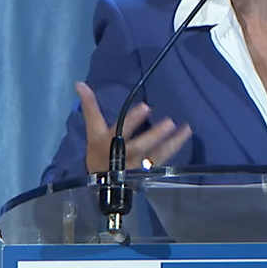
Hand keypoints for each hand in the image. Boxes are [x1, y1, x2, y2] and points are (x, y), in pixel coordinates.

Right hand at [77, 82, 191, 172]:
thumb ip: (90, 107)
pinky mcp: (147, 173)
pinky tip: (185, 136)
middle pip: (139, 146)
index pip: (119, 129)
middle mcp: (122, 155)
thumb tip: (80, 83)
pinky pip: (163, 161)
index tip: (146, 107)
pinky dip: (175, 148)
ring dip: (171, 143)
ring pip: (155, 155)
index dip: (132, 120)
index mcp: (107, 143)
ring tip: (186, 129)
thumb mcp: (92, 130)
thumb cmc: (99, 153)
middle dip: (154, 135)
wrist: (103, 184)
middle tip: (170, 122)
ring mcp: (136, 166)